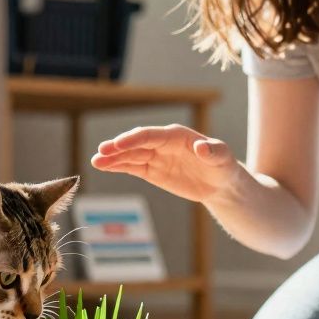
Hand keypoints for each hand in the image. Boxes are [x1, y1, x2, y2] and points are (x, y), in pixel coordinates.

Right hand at [91, 125, 237, 202]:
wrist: (220, 183)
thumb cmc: (223, 165)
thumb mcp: (223, 158)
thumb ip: (212, 152)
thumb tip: (201, 147)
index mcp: (176, 135)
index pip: (151, 135)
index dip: (134, 139)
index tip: (118, 144)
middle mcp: (162, 143)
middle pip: (136, 144)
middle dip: (119, 147)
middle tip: (101, 151)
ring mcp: (155, 157)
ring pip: (131, 156)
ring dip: (113, 158)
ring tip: (95, 161)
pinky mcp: (152, 171)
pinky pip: (132, 167)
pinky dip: (118, 167)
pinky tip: (103, 166)